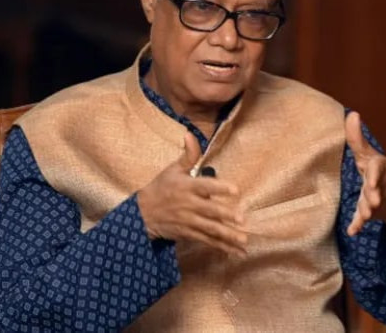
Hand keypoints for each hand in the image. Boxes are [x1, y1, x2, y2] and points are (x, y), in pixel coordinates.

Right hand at [136, 132, 246, 256]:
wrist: (142, 214)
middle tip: (241, 219)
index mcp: (186, 186)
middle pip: (209, 211)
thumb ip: (187, 155)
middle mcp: (189, 205)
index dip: (219, 187)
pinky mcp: (189, 234)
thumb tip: (190, 134)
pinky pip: (207, 241)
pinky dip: (221, 247)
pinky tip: (235, 252)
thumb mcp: (172, 170)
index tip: (235, 189)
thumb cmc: (160, 188)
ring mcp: (189, 221)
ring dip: (227, 236)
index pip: (205, 186)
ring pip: (210, 229)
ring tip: (243, 241)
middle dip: (225, 216)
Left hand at [344, 111, 385, 237]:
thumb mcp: (367, 153)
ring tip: (365, 215)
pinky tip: (352, 230)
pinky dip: (357, 224)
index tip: (373, 184)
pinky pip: (364, 217)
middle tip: (373, 201)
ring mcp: (378, 197)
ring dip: (367, 208)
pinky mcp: (374, 211)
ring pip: (372, 202)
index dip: (375, 176)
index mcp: (378, 168)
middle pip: (376, 187)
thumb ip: (357, 136)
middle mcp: (379, 183)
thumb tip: (352, 114)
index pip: (376, 167)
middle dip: (373, 192)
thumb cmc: (376, 171)